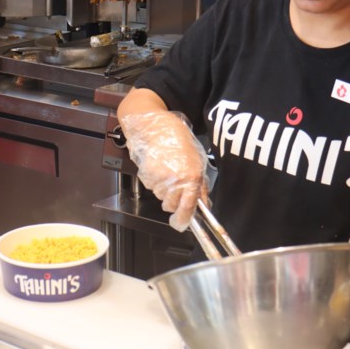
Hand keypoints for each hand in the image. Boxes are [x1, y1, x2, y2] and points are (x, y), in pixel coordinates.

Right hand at [119, 111, 208, 231]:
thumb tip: (204, 202)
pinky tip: (158, 166)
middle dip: (173, 201)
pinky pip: (151, 187)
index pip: (188, 207)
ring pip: (161, 196)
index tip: (181, 224)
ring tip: (166, 170)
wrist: (152, 124)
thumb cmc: (176, 136)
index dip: (184, 219)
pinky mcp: (145, 176)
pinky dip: (154, 181)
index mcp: (191, 177)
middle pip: (171, 205)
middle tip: (175, 186)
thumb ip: (200, 184)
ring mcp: (158, 179)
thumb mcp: (196, 159)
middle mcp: (175, 181)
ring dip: (164, 189)